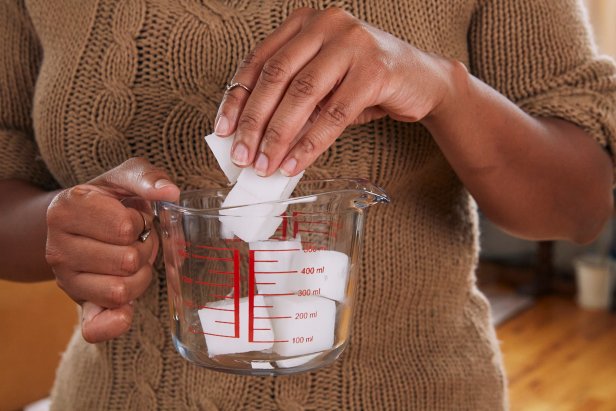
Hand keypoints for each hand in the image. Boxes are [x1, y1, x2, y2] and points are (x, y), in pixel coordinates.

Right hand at [45, 158, 179, 342]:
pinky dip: (115, 322)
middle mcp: (58, 248)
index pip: (125, 228)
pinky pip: (95, 327)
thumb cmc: (110, 199)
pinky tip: (127, 309)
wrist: (84, 224)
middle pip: (127, 261)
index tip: (130, 217)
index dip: (138, 222)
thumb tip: (170, 191)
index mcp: (66, 210)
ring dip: (140, 276)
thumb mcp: (124, 178)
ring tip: (131, 259)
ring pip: (121, 291)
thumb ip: (147, 178)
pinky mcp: (78, 304)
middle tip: (135, 241)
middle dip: (143, 250)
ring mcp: (66, 280)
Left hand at [214, 7, 455, 176]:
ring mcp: (352, 44)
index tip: (224, 130)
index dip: (238, 97)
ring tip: (265, 165)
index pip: (260, 60)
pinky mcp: (374, 71)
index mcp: (306, 23)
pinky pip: (333, 115)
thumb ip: (292, 100)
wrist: (424, 81)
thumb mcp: (324, 84)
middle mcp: (326, 25)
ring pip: (302, 95)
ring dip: (278, 136)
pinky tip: (295, 163)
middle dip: (254, 122)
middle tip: (243, 156)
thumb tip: (254, 137)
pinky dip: (310, 144)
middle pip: (276, 76)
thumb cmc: (366, 82)